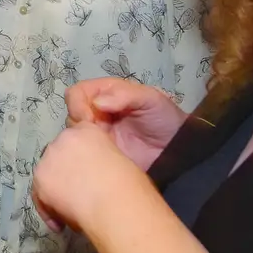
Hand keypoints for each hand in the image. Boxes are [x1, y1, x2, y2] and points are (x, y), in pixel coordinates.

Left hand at [31, 122, 122, 233]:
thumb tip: (96, 172)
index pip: (77, 138)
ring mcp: (48, 159)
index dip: (81, 158)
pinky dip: (48, 210)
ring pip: (47, 174)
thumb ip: (102, 159)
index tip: (88, 173)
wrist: (115, 202)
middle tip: (79, 192)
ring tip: (72, 210)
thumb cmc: (128, 185)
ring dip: (56, 190)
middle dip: (66, 173)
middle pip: (59, 155)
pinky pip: (39, 197)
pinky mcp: (40, 181)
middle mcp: (63, 139)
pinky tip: (60, 224)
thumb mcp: (119, 161)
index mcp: (87, 129)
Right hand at [65, 77, 189, 172]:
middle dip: (78, 123)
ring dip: (80, 140)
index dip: (78, 103)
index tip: (89, 118)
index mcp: (107, 94)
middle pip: (71, 113)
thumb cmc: (166, 119)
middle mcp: (98, 113)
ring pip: (73, 134)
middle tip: (95, 135)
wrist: (180, 153)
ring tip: (99, 148)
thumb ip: (125, 95)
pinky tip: (97, 159)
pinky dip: (83, 155)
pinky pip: (81, 153)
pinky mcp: (100, 156)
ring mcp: (98, 135)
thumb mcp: (151, 99)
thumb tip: (97, 102)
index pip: (77, 92)